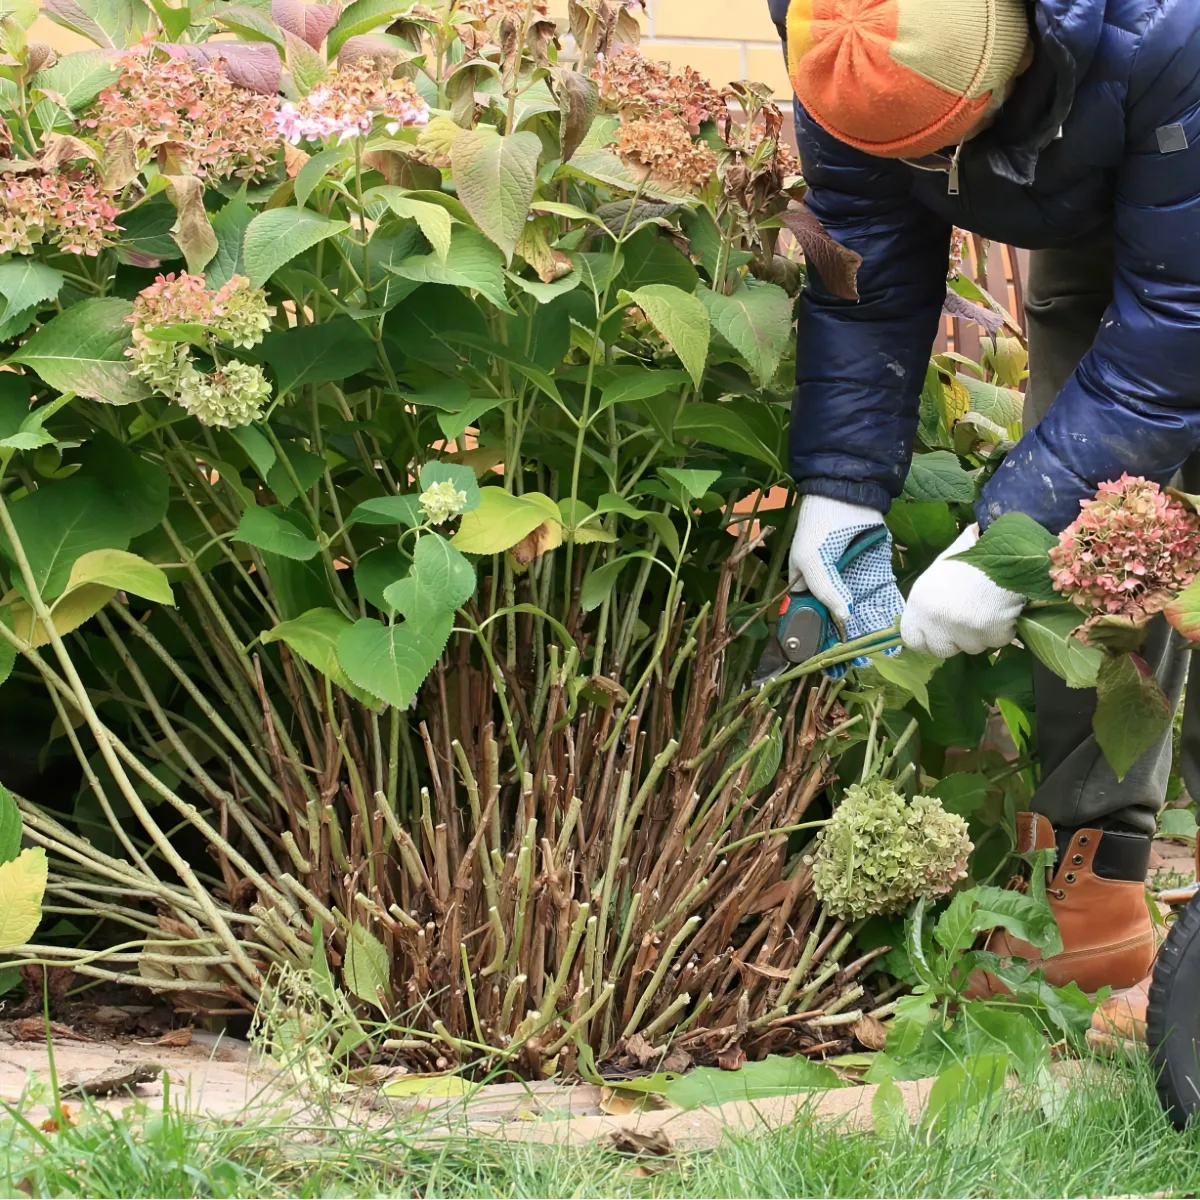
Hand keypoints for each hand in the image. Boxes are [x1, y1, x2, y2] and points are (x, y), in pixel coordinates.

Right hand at [789, 496, 904, 662]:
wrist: (848, 493)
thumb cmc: (819, 526)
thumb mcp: (812, 559)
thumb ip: (826, 591)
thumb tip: (844, 618)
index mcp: (808, 589)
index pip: (813, 623)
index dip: (821, 644)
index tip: (831, 664)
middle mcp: (832, 590)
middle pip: (840, 625)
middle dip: (850, 646)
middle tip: (862, 665)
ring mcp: (855, 583)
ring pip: (864, 615)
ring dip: (872, 634)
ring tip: (883, 655)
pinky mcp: (877, 575)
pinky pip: (884, 599)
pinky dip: (889, 614)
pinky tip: (897, 632)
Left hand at [901, 525, 1024, 657]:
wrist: (1006, 547)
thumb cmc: (970, 555)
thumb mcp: (938, 572)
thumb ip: (930, 600)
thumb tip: (927, 620)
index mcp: (919, 603)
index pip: (912, 639)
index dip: (928, 638)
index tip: (940, 633)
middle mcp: (936, 619)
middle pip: (942, 649)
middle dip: (956, 640)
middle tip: (969, 619)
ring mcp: (963, 629)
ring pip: (972, 647)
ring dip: (981, 634)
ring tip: (989, 606)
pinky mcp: (991, 632)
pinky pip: (997, 641)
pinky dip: (1004, 629)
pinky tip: (1005, 607)